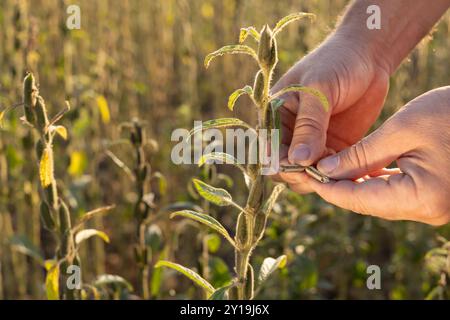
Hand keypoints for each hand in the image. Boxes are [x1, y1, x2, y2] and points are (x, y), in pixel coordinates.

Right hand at [273, 34, 389, 191]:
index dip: (281, 164)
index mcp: (275, 116)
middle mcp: (289, 133)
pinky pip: (328, 172)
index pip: (268, 150)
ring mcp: (312, 143)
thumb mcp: (318, 90)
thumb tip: (297, 160)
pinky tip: (348, 167)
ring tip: (336, 165)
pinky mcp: (333, 149)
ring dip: (318, 177)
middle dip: (298, 174)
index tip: (302, 166)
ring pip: (304, 175)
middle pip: (283, 169)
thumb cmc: (337, 63)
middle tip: (321, 170)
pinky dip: (336, 175)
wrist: (369, 55)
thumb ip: (308, 125)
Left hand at [301, 87, 449, 225]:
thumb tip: (325, 171)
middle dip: (336, 186)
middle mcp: (428, 211)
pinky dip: (371, 181)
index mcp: (421, 198)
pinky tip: (353, 168)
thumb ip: (361, 155)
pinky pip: (393, 193)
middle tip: (308, 170)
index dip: (327, 188)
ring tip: (323, 168)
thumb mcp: (401, 129)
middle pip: (367, 203)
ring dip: (351, 184)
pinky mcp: (433, 197)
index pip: (358, 200)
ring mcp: (432, 207)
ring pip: (378, 199)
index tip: (303, 175)